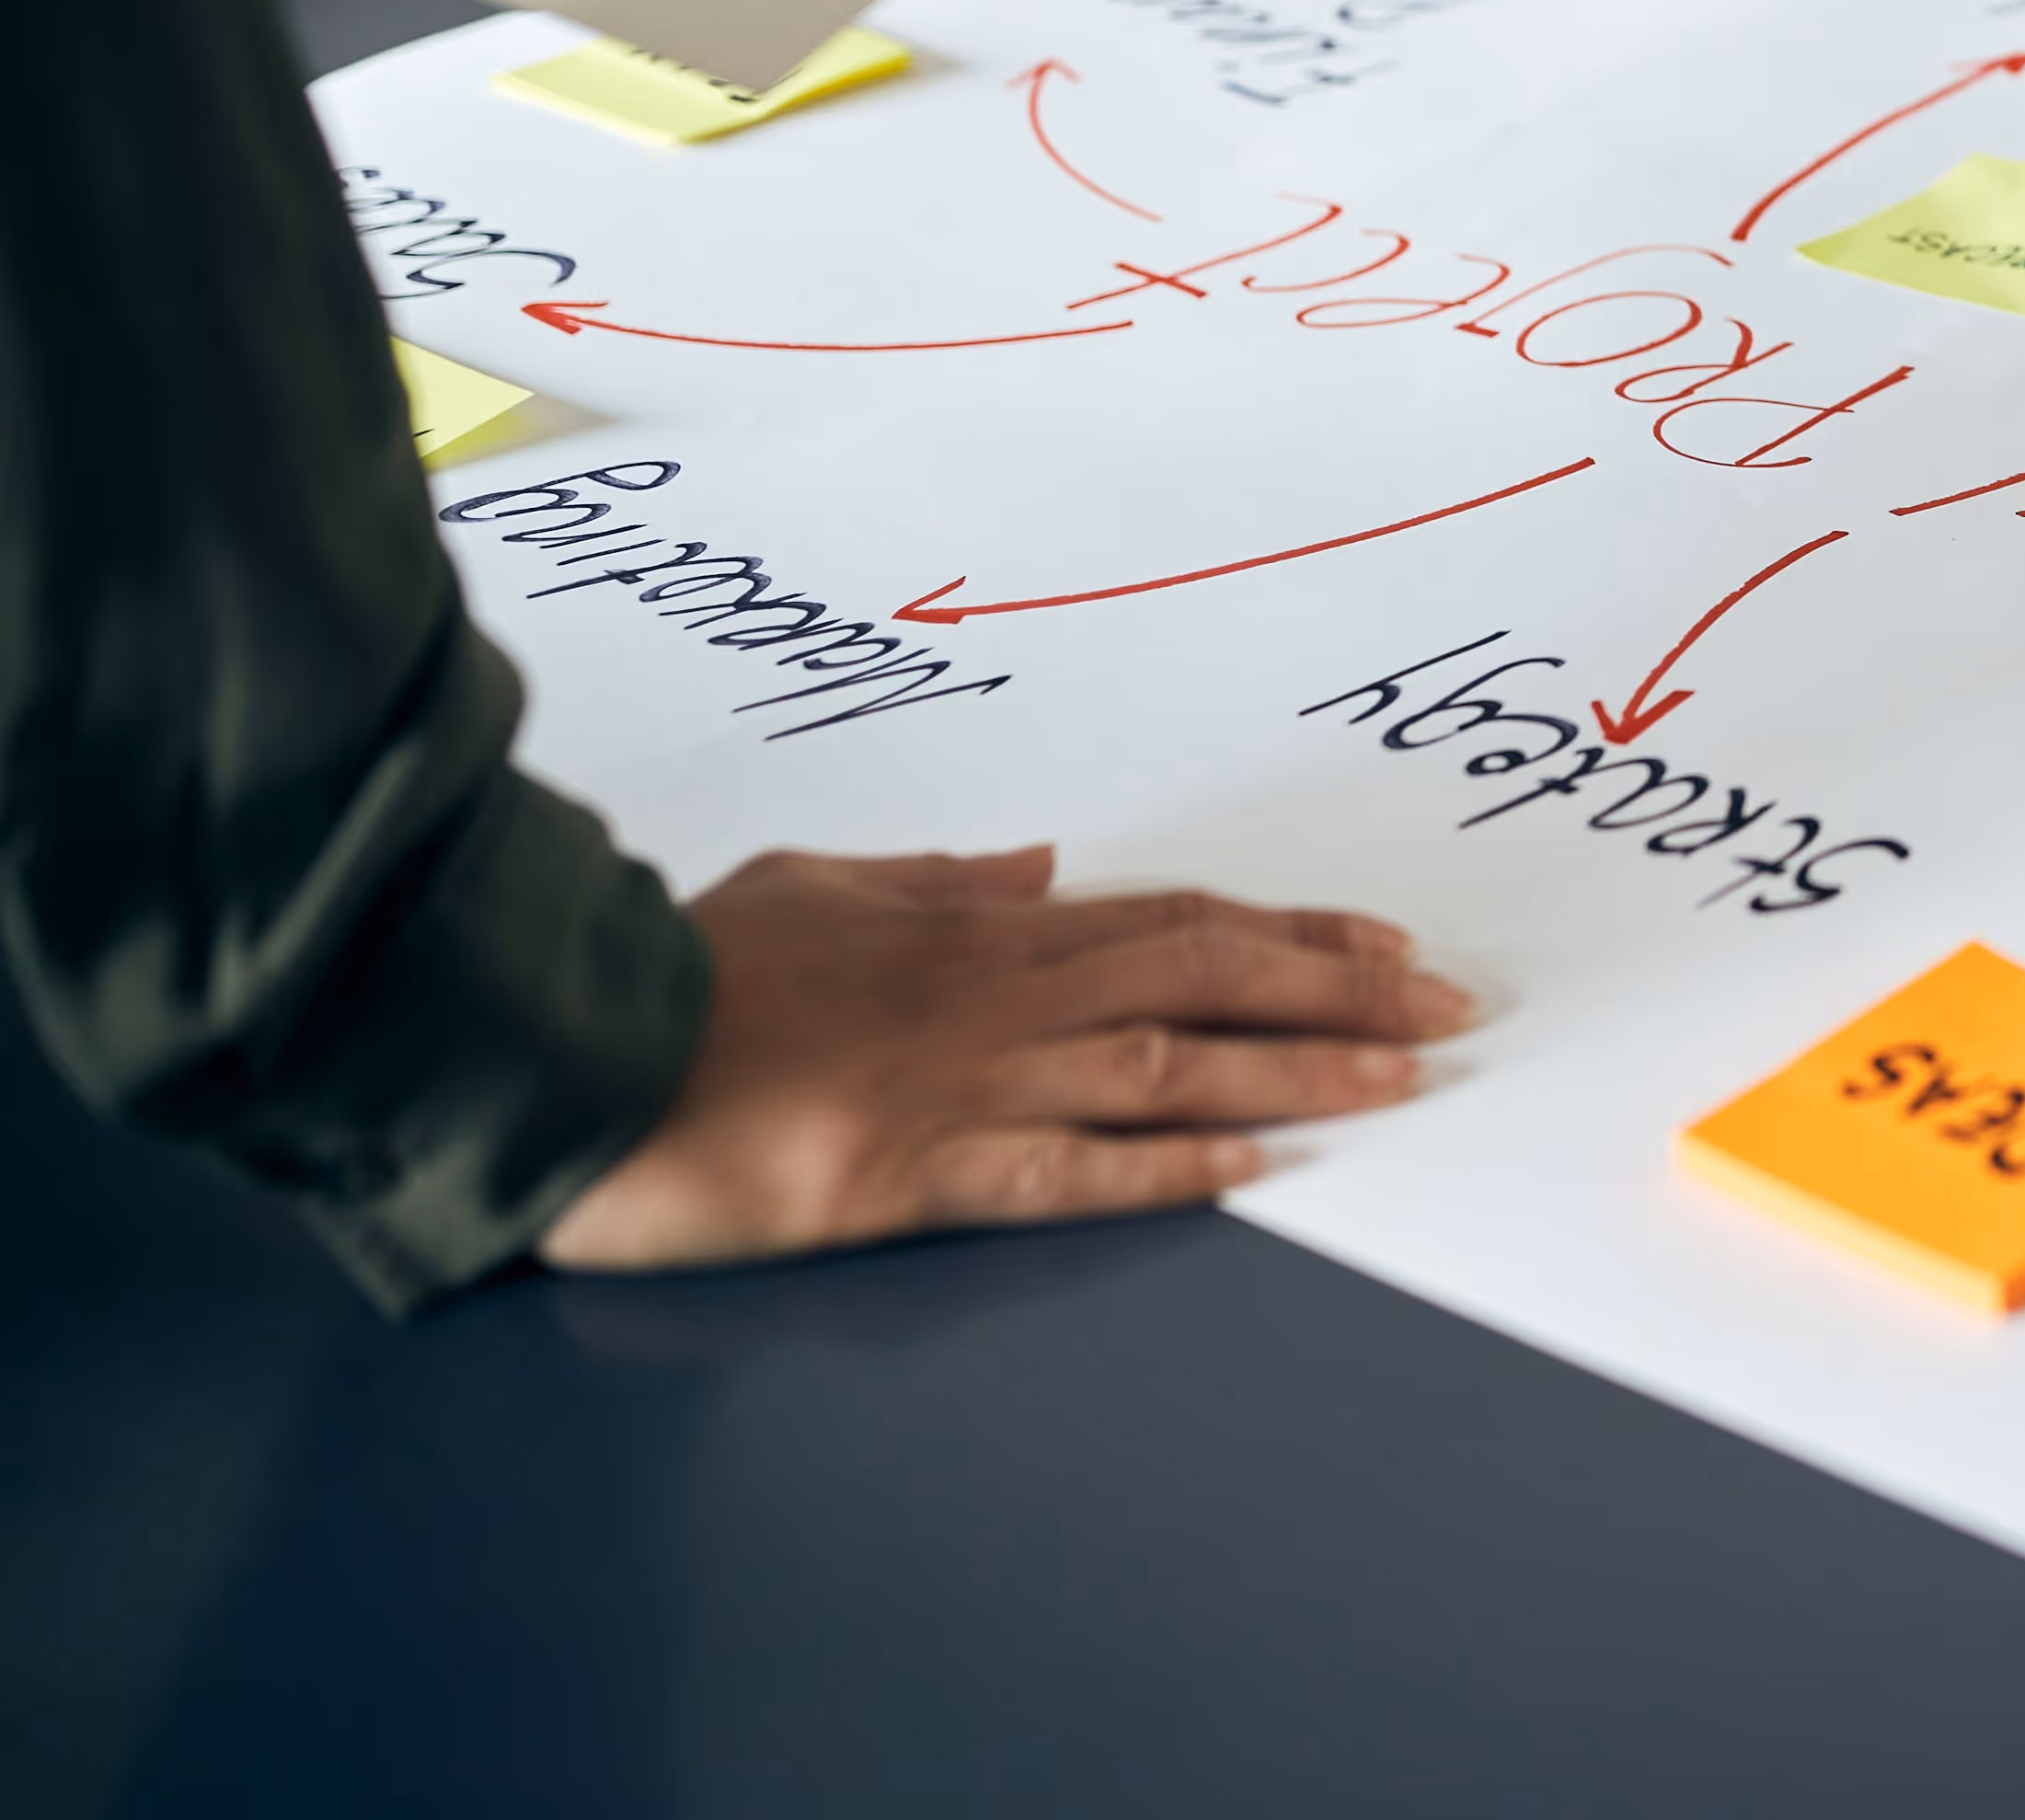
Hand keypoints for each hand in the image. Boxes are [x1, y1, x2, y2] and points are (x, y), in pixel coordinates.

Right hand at [538, 845, 1465, 1270]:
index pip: (1169, 920)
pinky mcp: (904, 1175)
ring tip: (1404, 1076)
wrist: (561, 1050)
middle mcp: (991, 997)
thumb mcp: (815, 886)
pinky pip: (1062, 1170)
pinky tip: (1253, 1164)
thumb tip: (1041, 864)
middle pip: (1200, 977)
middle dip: (1338, 989)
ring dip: (1296, 1068)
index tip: (1382, 940)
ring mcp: (956, 1085)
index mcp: (973, 933)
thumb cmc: (675, 972)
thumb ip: (936, 878)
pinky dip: (1164, 1162)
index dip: (1287, 930)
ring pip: (1164, 1065)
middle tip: (1450, 1003)